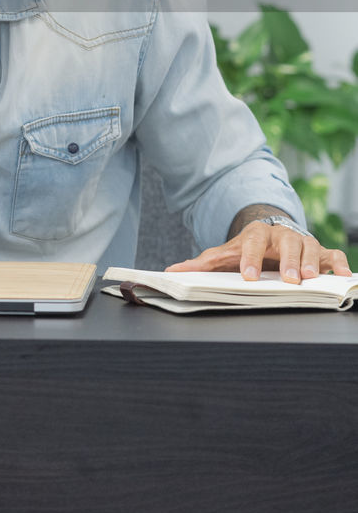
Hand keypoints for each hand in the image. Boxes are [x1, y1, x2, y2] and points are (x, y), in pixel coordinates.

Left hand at [165, 220, 351, 283]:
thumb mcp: (225, 253)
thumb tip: (172, 272)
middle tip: (290, 279)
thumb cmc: (246, 248)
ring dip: (313, 263)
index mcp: (256, 235)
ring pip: (311, 247)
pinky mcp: (320, 252)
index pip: (252, 244)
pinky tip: (344, 276)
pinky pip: (333, 256)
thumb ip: (202, 263)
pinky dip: (339, 264)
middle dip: (289, 261)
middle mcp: (282, 236)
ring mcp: (302, 242)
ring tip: (312, 279)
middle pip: (286, 244)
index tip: (248, 277)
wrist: (270, 232)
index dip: (250, 259)